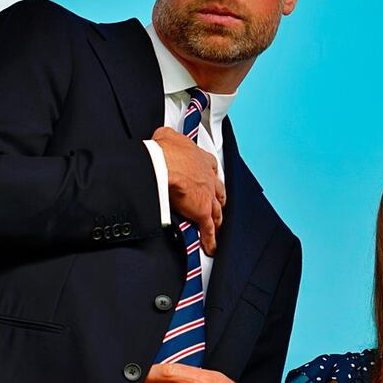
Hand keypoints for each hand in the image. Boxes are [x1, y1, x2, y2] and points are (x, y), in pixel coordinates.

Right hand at [152, 127, 225, 255]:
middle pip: (219, 190)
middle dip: (219, 197)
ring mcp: (207, 195)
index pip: (211, 167)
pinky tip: (211, 246)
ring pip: (217, 210)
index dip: (210, 174)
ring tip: (217, 226)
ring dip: (218, 219)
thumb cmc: (164, 152)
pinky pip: (209, 229)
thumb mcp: (166, 136)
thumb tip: (163, 136)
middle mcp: (208, 177)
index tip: (209, 177)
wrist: (163, 165)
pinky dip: (211, 239)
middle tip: (218, 203)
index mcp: (200, 158)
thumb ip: (168, 137)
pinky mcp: (203, 212)